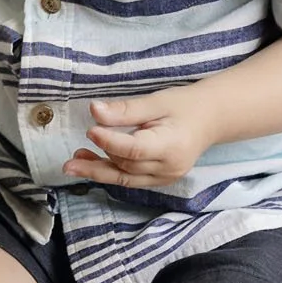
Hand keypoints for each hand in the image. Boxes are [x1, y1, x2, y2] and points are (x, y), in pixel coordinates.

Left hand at [62, 87, 213, 187]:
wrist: (210, 120)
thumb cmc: (184, 106)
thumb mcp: (156, 101)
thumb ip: (125, 110)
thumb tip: (94, 111)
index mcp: (171, 146)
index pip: (134, 149)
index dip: (110, 142)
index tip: (90, 130)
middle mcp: (169, 168)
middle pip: (127, 166)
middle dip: (100, 158)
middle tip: (71, 156)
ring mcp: (165, 178)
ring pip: (125, 178)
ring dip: (99, 170)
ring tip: (73, 163)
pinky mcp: (160, 180)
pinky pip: (131, 180)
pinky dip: (111, 172)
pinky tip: (93, 164)